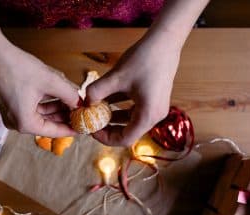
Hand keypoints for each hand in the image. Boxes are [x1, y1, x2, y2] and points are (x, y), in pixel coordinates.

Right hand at [0, 42, 79, 136]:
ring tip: (74, 100)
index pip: (54, 131)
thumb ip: (69, 94)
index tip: (84, 127)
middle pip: (48, 123)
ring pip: (42, 114)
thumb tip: (81, 103)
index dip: (72, 128)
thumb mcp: (50, 81)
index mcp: (25, 123)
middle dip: (65, 116)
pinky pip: (33, 107)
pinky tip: (60, 93)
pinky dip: (47, 102)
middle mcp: (17, 122)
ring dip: (57, 107)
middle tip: (81, 111)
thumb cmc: (17, 67)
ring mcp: (13, 113)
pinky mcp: (11, 103)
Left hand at [86, 30, 180, 145]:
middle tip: (91, 121)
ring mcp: (155, 107)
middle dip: (107, 128)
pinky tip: (106, 100)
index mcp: (148, 115)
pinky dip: (120, 107)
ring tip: (96, 111)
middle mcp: (154, 116)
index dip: (105, 138)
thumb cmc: (144, 59)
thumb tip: (83, 102)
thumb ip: (97, 92)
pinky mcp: (153, 98)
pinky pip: (134, 109)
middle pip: (128, 132)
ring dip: (113, 117)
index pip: (125, 139)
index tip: (90, 129)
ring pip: (130, 120)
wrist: (165, 41)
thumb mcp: (116, 77)